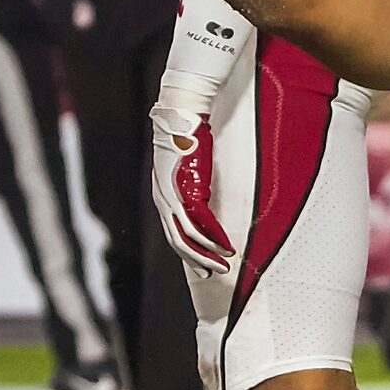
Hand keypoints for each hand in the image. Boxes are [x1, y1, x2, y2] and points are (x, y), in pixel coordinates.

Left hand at [150, 90, 234, 278]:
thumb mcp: (187, 168)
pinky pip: (200, 221)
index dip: (188, 254)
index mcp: (162, 196)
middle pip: (178, 242)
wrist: (180, 115)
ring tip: (225, 265)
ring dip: (207, 254)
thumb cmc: (186, 137)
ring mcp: (172, 196)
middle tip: (214, 274)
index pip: (172, 235)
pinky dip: (215, 236)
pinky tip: (227, 246)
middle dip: (197, 261)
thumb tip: (202, 199)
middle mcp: (163, 200)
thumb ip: (191, 186)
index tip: (203, 267)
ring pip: (187, 237)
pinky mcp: (185, 188)